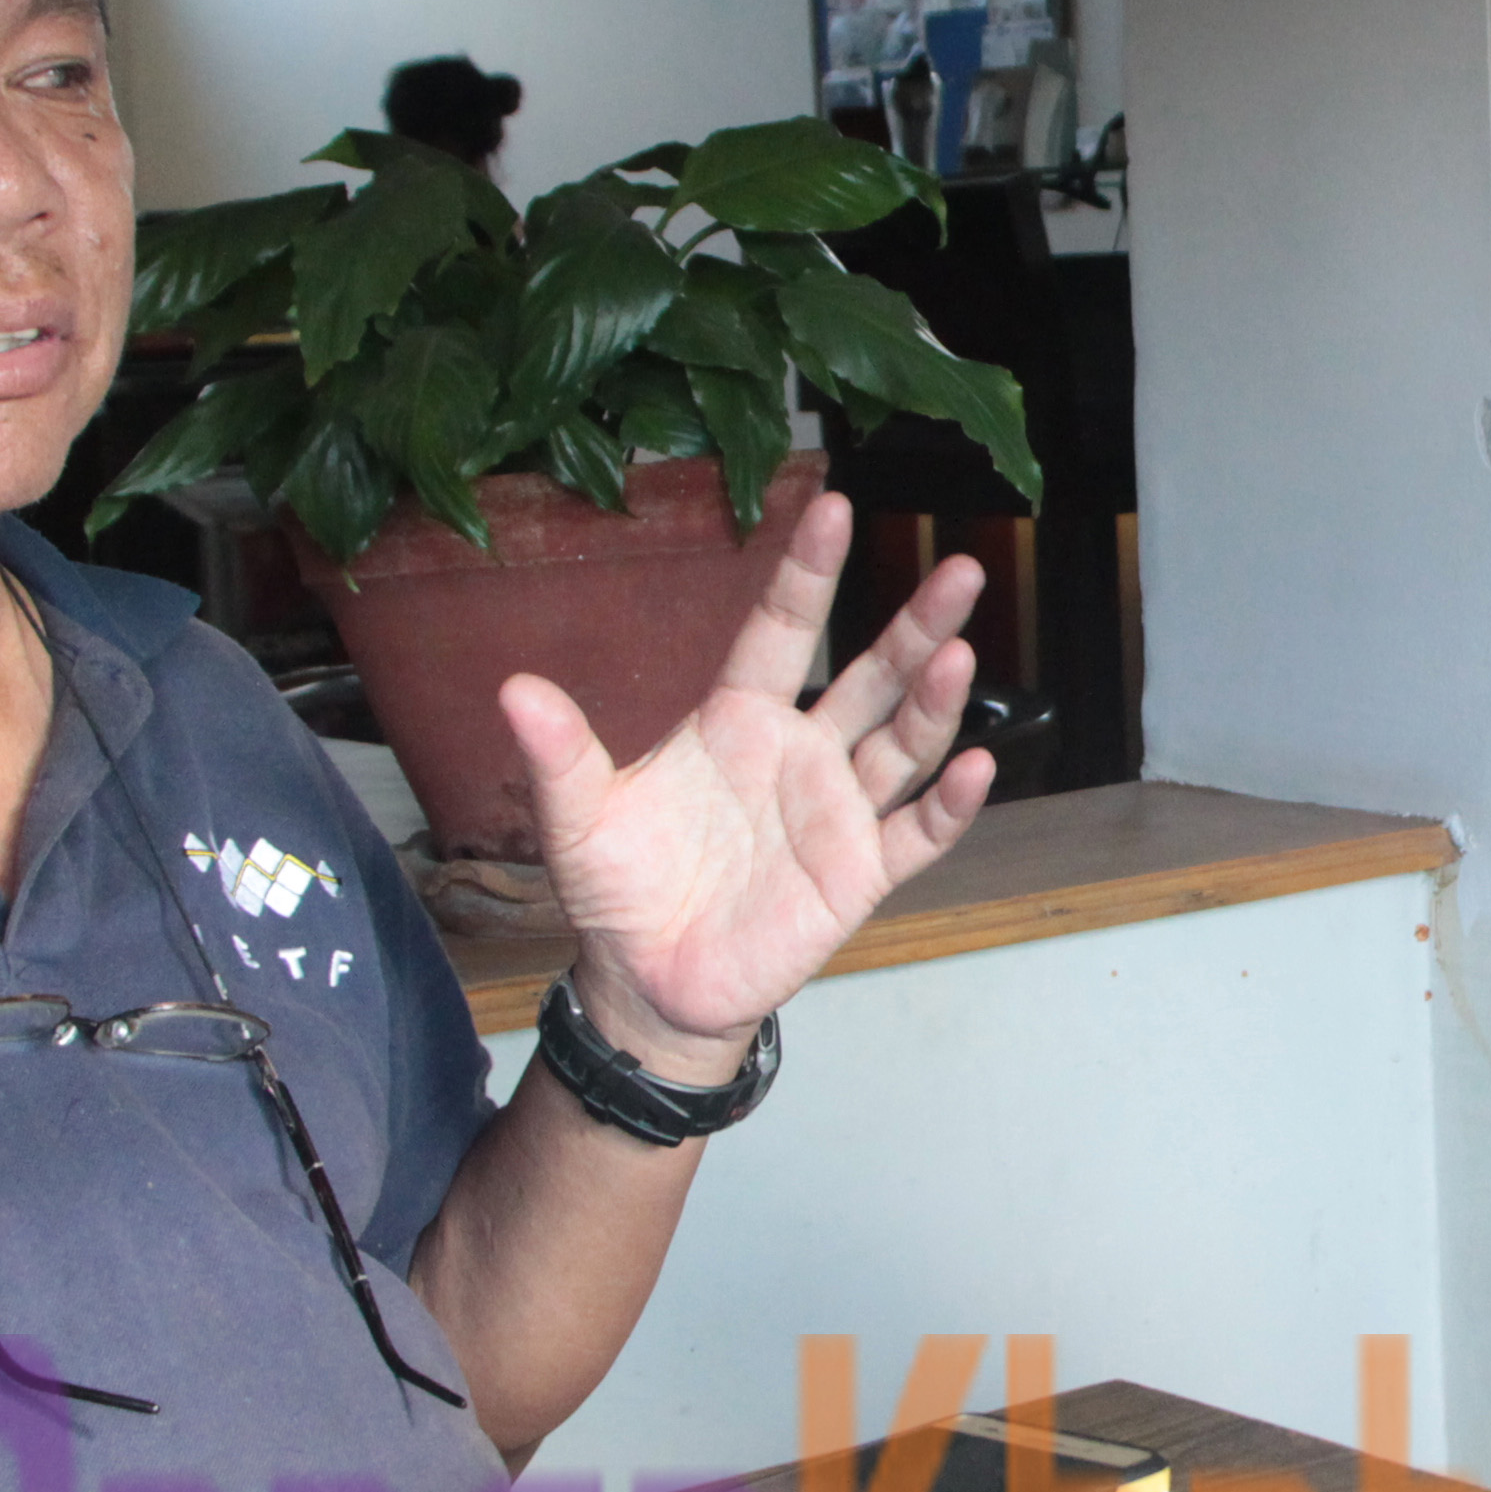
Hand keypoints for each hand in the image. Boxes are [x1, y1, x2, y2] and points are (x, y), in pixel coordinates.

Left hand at [504, 492, 991, 1079]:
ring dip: (935, 702)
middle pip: (870, 677)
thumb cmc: (618, 890)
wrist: (648, 984)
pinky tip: (976, 768)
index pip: (780, 630)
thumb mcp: (578, 819)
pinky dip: (948, 805)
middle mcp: (799, 754)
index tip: (836, 506)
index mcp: (737, 720)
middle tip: (960, 569)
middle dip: (916, 625)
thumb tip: (514, 689)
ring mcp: (835, 812)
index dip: (808, 572)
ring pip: (902, 744)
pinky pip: (916, 834)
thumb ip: (560, 755)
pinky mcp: (858, 874)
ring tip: (959, 655)